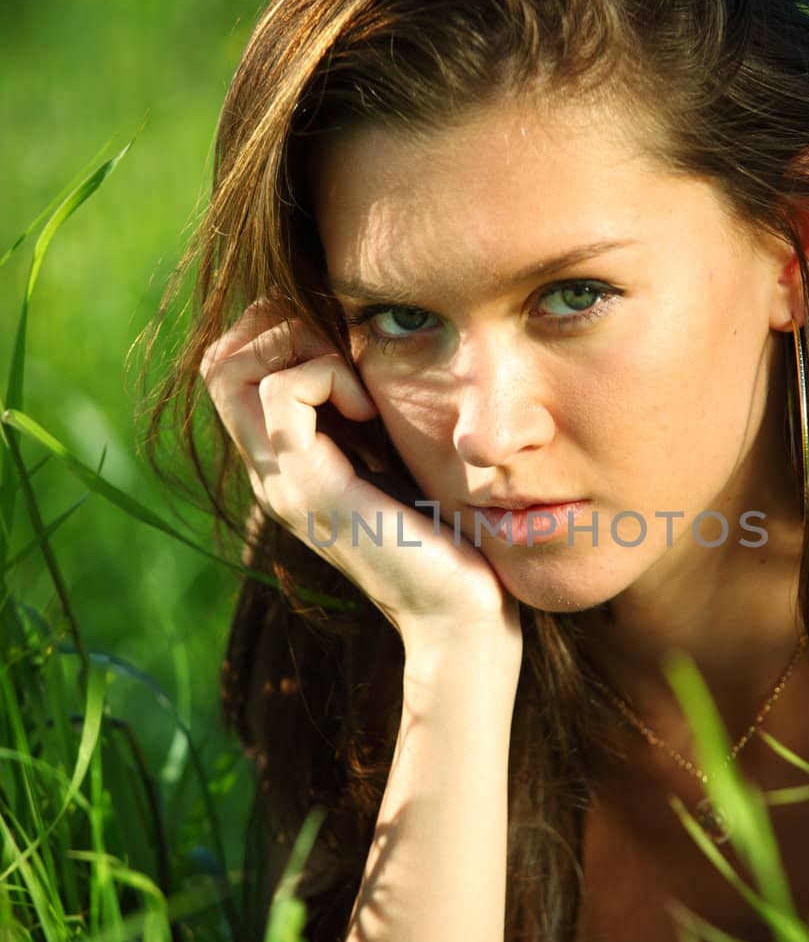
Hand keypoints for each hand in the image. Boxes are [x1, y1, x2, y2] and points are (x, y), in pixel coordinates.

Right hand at [199, 297, 521, 648]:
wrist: (458, 613)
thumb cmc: (445, 537)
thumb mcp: (394, 458)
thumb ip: (365, 417)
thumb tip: (365, 348)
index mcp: (284, 465)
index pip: (228, 370)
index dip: (275, 333)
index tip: (343, 351)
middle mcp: (268, 473)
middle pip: (217, 364)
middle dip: (278, 328)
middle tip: (342, 355)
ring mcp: (281, 482)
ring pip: (231, 370)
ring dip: (299, 348)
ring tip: (354, 385)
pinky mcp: (309, 489)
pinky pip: (280, 394)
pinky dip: (325, 377)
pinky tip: (367, 411)